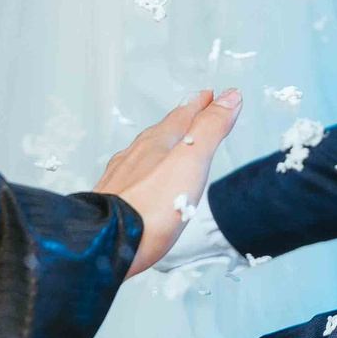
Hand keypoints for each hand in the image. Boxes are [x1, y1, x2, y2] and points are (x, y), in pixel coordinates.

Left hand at [93, 88, 244, 274]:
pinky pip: (132, 173)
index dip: (202, 104)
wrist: (106, 242)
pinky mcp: (113, 199)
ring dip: (162, 142)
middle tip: (194, 109)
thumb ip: (210, 128)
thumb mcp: (191, 161)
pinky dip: (144, 167)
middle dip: (182, 118)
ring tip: (170, 139)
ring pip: (144, 150)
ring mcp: (122, 176)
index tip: (213, 95)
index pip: (185, 114)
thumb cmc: (150, 207)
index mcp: (158, 142)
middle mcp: (136, 155)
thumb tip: (229, 97)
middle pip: (163, 129)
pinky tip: (142, 178)